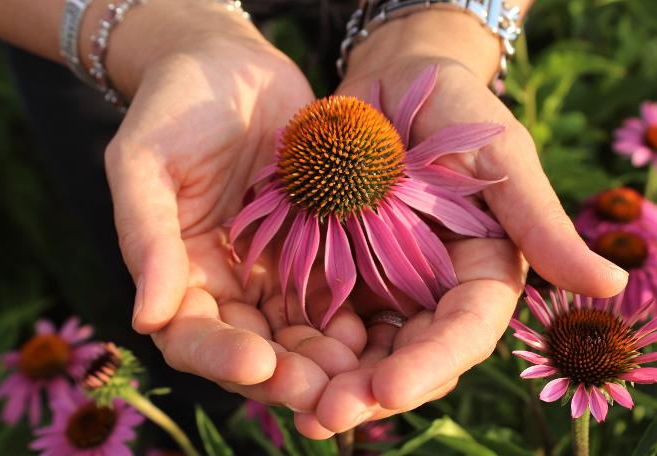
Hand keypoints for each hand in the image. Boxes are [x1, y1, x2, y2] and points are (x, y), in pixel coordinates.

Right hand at [103, 0, 366, 413]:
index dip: (221, 356)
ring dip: (328, 359)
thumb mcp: (144, 161)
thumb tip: (147, 317)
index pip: (191, 335)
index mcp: (178, 272)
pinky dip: (353, 317)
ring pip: (300, 332)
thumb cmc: (175, 105)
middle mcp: (227, 283)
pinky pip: (334, 292)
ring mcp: (274, 269)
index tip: (258, 364)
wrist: (229, 65)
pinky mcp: (317, 247)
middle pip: (253, 347)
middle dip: (287, 374)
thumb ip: (146, 236)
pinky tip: (377, 330)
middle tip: (326, 393)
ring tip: (360, 374)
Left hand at [291, 9, 628, 435]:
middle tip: (327, 416)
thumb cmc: (455, 107)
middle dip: (372, 389)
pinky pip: (322, 317)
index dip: (431, 362)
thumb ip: (537, 219)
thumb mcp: (499, 153)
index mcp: (480, 271)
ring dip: (332, 381)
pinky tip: (274, 361)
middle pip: (409, 355)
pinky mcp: (341, 272)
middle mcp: (433, 290)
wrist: (394, 80)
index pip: (464, 330)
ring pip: (363, 349)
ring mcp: (385, 285)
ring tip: (298, 407)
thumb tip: (609, 284)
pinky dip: (304, 342)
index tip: (389, 389)